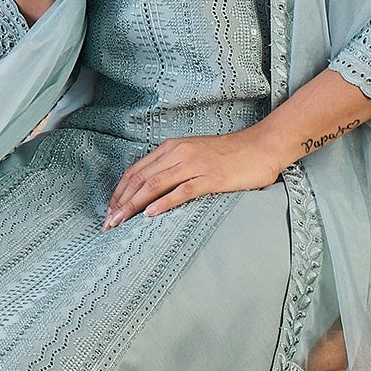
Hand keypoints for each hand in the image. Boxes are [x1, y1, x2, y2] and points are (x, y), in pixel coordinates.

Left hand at [104, 126, 288, 226]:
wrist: (261, 147)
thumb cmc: (230, 155)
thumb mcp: (194, 155)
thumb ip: (173, 167)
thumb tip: (150, 191)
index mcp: (171, 147)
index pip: (135, 171)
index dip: (119, 192)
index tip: (109, 211)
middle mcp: (179, 153)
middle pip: (140, 179)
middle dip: (120, 203)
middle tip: (108, 224)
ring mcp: (194, 164)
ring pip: (155, 185)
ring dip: (134, 206)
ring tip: (120, 223)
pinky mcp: (211, 178)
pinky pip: (181, 191)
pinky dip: (163, 203)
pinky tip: (150, 215)